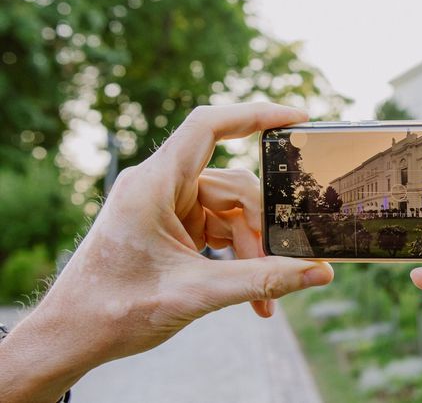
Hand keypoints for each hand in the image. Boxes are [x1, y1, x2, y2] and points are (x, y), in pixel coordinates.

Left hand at [0, 103, 334, 402]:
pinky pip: (216, 226)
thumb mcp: (198, 293)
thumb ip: (263, 279)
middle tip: (281, 266)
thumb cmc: (115, 311)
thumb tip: (319, 274)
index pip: (209, 126)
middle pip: (233, 184)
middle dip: (259, 228)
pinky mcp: (168, 224)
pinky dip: (235, 256)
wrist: (71, 337)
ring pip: (229, 210)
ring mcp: (163, 204)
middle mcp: (158, 185)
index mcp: (154, 184)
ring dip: (250, 251)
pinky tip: (249, 291)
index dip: (256, 114)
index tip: (299, 119)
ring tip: (262, 296)